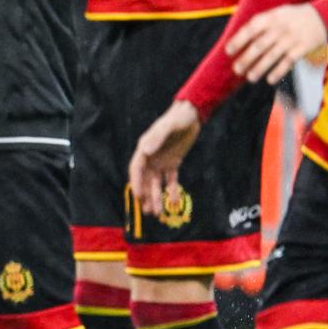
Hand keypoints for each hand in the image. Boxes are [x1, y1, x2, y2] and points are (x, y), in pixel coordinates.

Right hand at [128, 100, 202, 217]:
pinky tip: (175, 203)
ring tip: (158, 214)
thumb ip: (157, 137)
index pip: (136, 169)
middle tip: (148, 212)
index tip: (138, 197)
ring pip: (156, 184)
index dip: (136, 183)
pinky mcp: (173, 163)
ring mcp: (161, 161)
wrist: (191, 114)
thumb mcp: (168, 126)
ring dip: (157, 198)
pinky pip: (171, 180)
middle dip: (146, 197)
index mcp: (145, 149)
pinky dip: (173, 191)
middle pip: (145, 181)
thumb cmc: (178, 118)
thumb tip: (146, 151)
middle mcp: (150, 157)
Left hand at [226, 3, 327, 84]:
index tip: (228, 52)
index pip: (250, 30)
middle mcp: (280, 28)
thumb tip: (238, 38)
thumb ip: (260, 23)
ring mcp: (291, 39)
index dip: (238, 41)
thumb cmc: (293, 17)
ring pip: (272, 56)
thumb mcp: (276, 13)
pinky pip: (288, 62)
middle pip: (259, 46)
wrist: (323, 16)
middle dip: (246, 59)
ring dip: (259, 68)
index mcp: (270, 18)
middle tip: (236, 70)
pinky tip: (269, 80)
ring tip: (250, 78)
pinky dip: (278, 72)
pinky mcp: (302, 48)